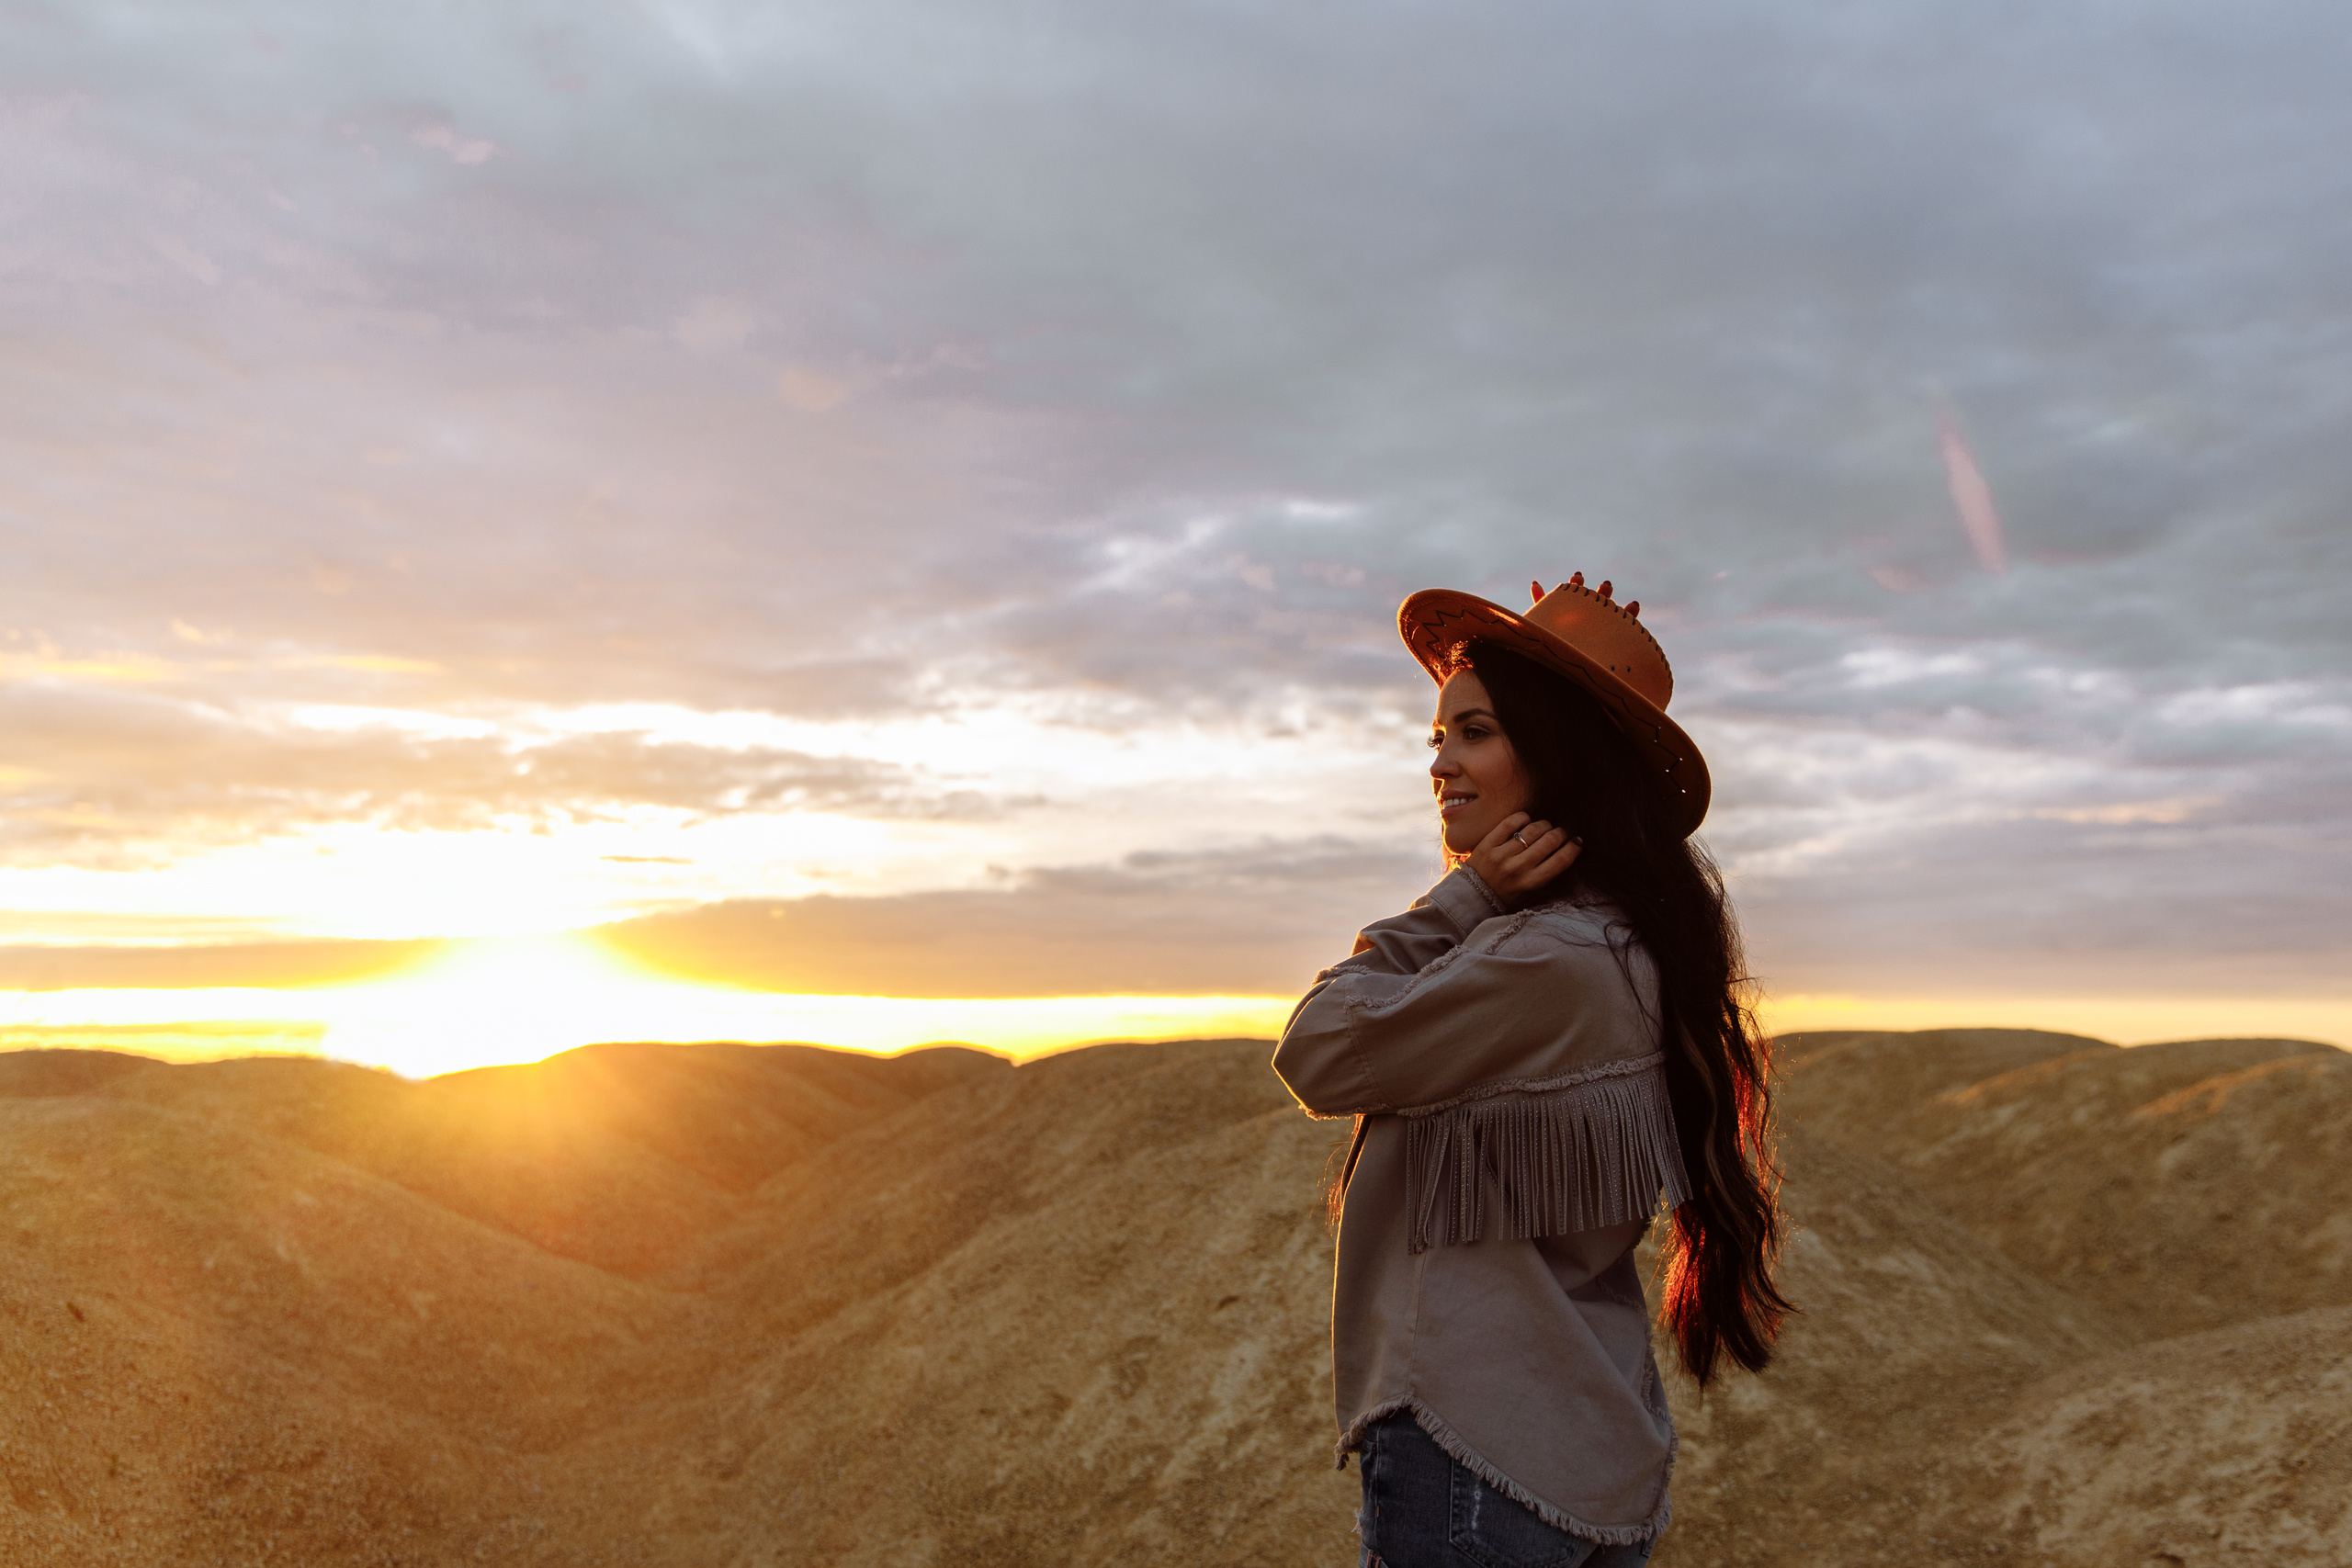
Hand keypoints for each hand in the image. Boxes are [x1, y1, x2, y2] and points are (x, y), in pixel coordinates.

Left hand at [1466, 812, 1580, 908]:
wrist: (1473, 894)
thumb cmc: (1508, 892)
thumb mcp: (1530, 889)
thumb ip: (1548, 871)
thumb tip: (1570, 848)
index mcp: (1530, 883)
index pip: (1561, 860)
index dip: (1574, 847)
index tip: (1577, 841)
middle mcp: (1517, 869)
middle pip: (1550, 840)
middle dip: (1561, 833)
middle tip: (1560, 833)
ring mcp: (1501, 855)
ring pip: (1533, 829)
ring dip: (1544, 825)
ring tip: (1544, 827)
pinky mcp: (1488, 843)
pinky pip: (1512, 821)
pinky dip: (1524, 818)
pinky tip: (1526, 822)